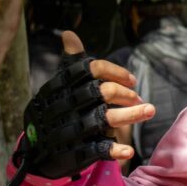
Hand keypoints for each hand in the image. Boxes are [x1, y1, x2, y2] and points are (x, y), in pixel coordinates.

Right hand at [17, 31, 154, 178]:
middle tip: (139, 97)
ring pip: (105, 119)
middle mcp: (65, 105)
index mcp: (62, 86)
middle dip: (126, 93)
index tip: (132, 80)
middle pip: (102, 93)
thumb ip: (72, 62)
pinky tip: (130, 150)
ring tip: (150, 110)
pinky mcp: (75, 152)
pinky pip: (98, 149)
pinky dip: (114, 149)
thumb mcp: (61, 84)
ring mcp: (70, 129)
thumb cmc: (56, 108)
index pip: (91, 69)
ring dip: (130, 115)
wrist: (35, 149)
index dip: (115, 72)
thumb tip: (69, 34)